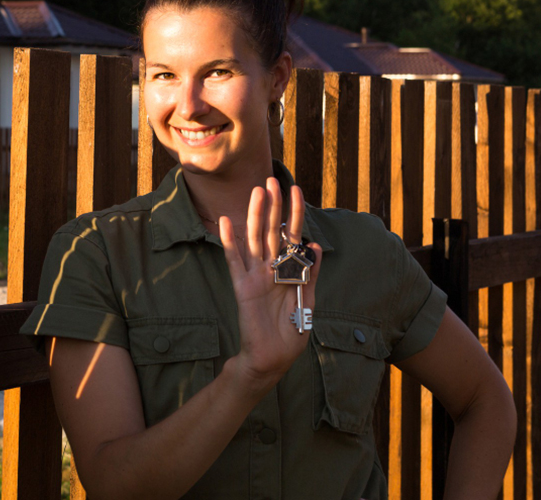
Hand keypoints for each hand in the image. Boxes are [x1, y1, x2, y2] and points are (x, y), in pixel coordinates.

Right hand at [217, 178, 321, 392]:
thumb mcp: (308, 303)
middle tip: (271, 180)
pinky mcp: (242, 286)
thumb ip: (310, 274)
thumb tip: (314, 245)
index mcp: (288, 271)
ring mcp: (255, 275)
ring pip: (254, 239)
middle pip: (271, 230)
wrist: (271, 359)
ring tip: (256, 192)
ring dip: (254, 215)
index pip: (292, 235)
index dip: (294, 213)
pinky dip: (229, 241)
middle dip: (273, 206)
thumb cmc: (290, 335)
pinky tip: (226, 222)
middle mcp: (270, 269)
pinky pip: (234, 260)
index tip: (295, 190)